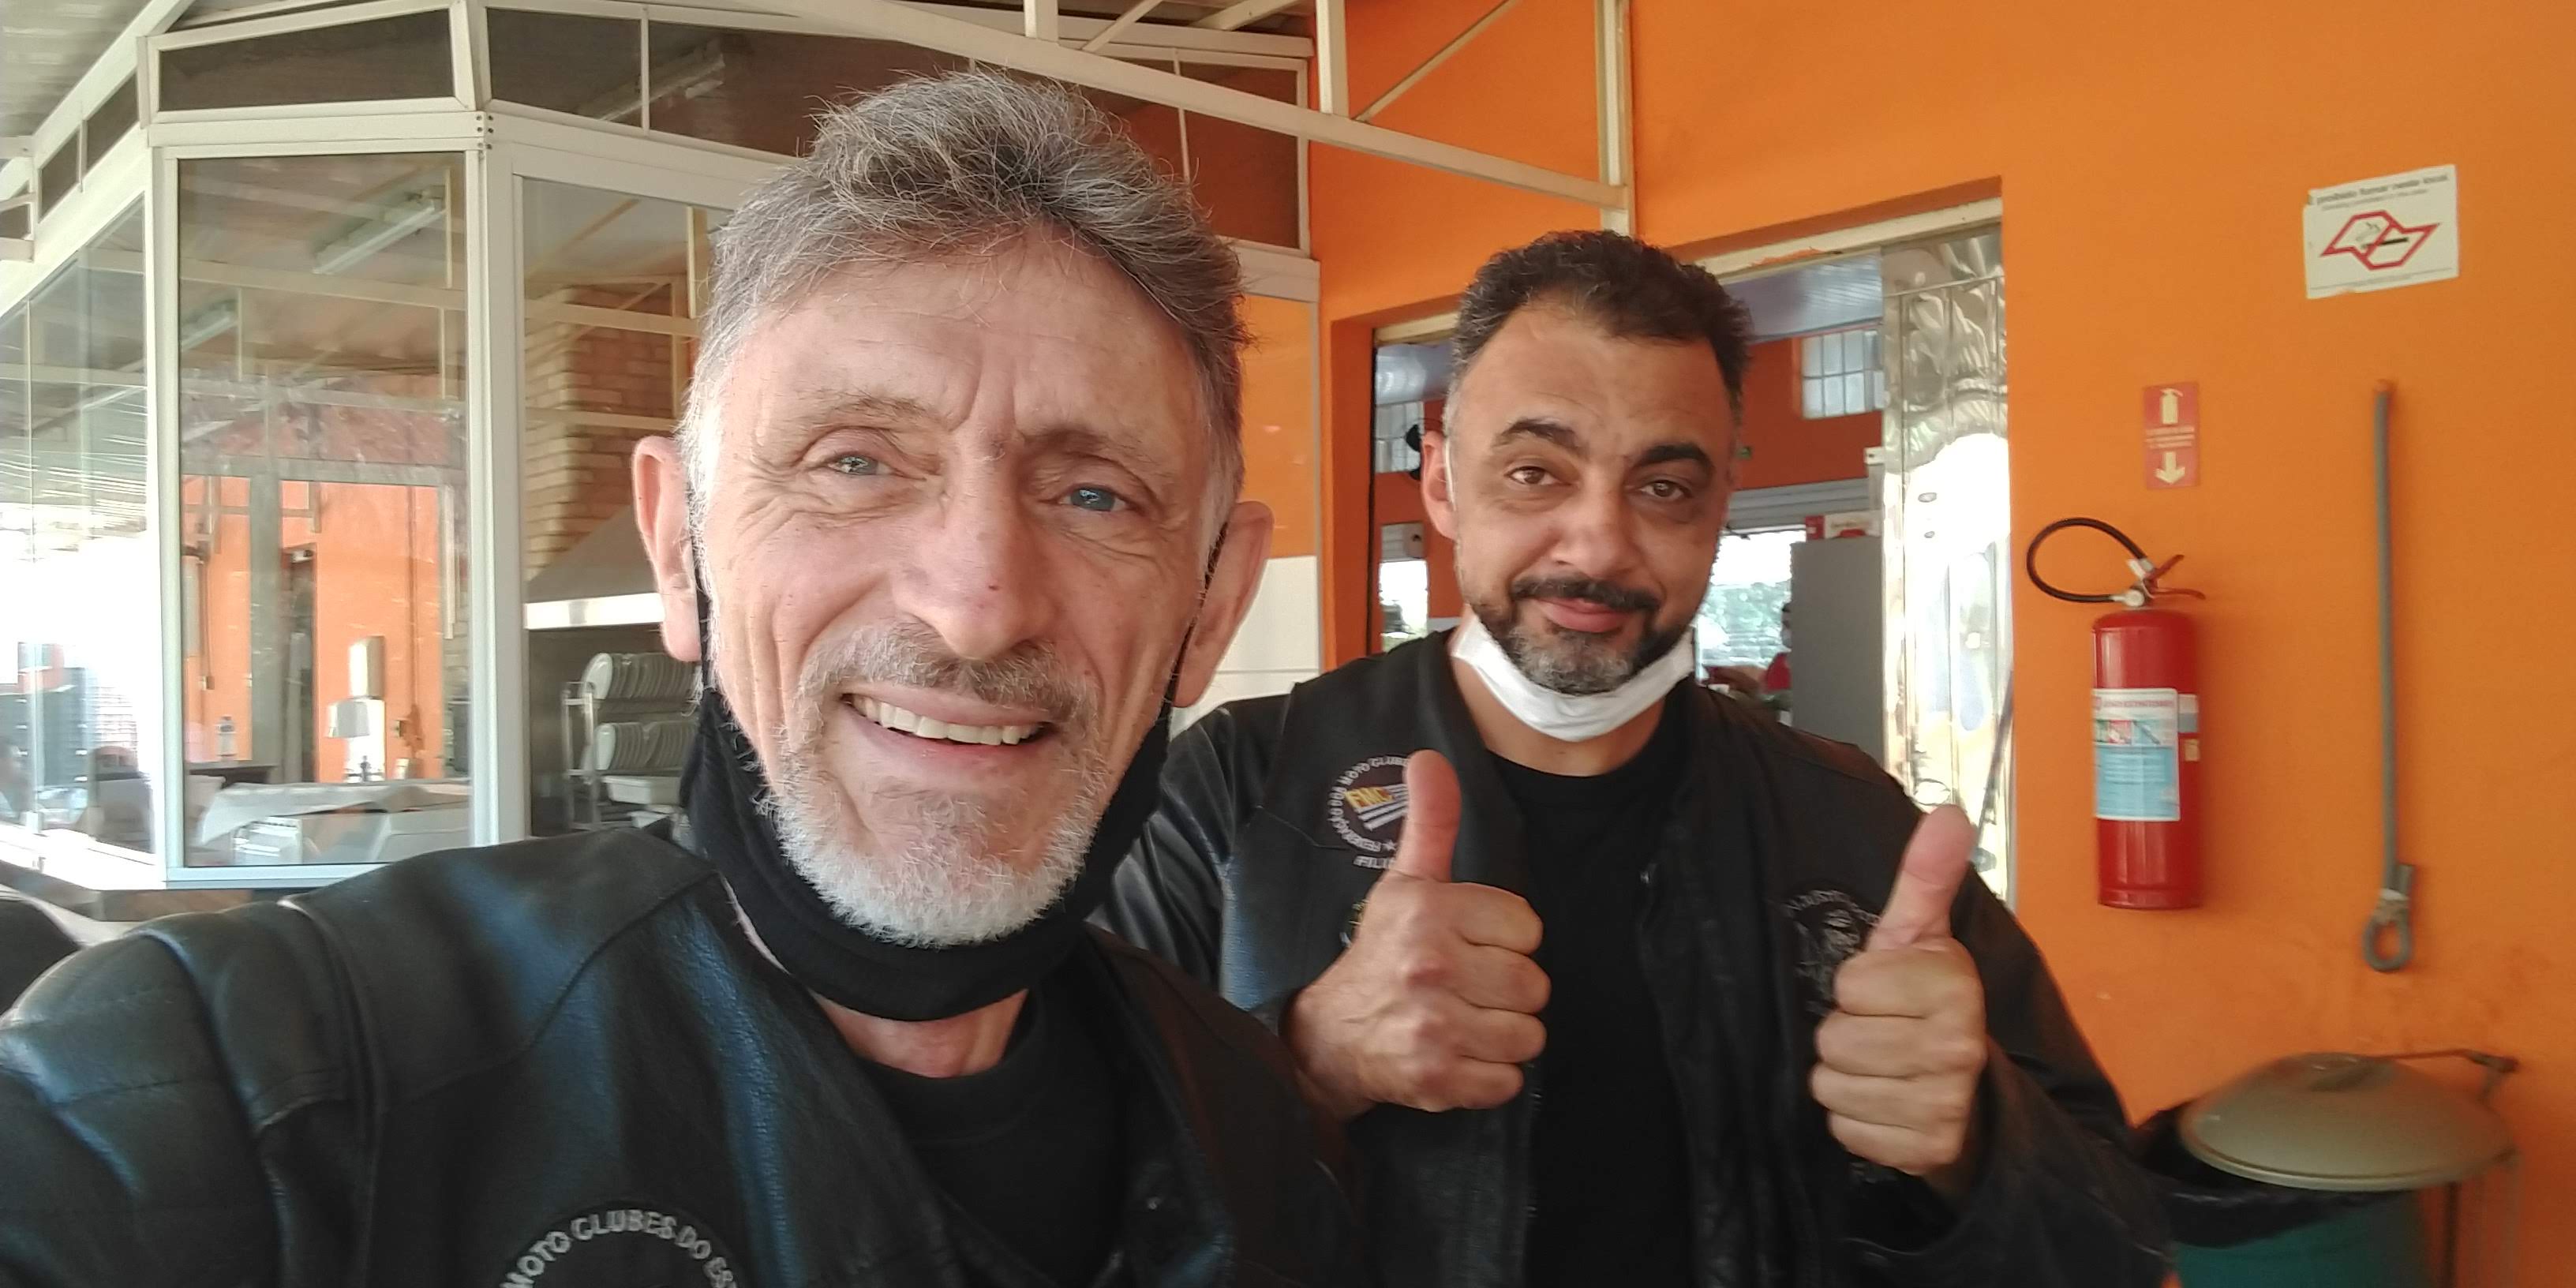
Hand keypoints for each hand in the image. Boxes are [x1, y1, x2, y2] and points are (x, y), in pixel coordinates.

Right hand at [1285, 751, 1548, 1119]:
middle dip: (1508, 990)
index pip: (1527, 927)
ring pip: (1528, 1035)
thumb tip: (1429, 757)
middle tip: (1468, 988)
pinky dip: (1490, 1078)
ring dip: (1503, 1036)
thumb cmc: (1381, 953)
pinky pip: (1507, 1082)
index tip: (1469, 944)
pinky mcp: (1438, 1079)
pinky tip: (1460, 1057)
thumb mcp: (1405, 883)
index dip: (1505, 939)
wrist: (1330, 1036)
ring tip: (1466, 1022)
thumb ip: (1432, 822)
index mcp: (1430, 911)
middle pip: (1534, 984)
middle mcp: (1431, 966)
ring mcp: (1435, 1026)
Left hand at [1812, 805, 1988, 1199]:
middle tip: (1880, 1033)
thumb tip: (1947, 812)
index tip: (1886, 991)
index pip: (1851, 985)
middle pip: (1836, 1041)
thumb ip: (1925, 877)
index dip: (1857, 987)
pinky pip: (1846, 1132)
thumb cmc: (1925, 1005)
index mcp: (1954, 986)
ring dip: (1845, 1080)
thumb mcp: (1920, 937)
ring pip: (1833, 1088)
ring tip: (1881, 1069)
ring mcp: (1946, 1104)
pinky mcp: (1928, 1150)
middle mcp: (1958, 1046)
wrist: (1967, 1094)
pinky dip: (1855, 1122)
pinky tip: (1883, 1105)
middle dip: (1845, 1036)